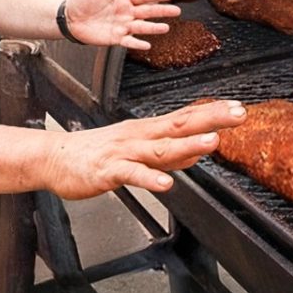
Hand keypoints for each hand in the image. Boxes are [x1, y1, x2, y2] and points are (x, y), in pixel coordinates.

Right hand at [41, 99, 246, 198]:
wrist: (54, 157)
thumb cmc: (95, 153)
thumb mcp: (136, 150)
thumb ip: (168, 152)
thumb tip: (198, 149)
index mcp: (146, 130)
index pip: (184, 117)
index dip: (212, 113)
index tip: (238, 108)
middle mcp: (138, 136)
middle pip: (179, 125)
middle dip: (210, 120)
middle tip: (238, 114)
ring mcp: (123, 152)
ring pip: (159, 149)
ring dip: (186, 144)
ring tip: (211, 142)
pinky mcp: (108, 171)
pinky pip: (131, 175)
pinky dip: (148, 179)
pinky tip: (165, 184)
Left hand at [64, 0, 180, 48]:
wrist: (70, 17)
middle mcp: (125, 12)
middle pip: (147, 11)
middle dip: (161, 11)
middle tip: (177, 11)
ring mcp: (121, 25)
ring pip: (141, 27)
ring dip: (153, 28)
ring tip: (166, 28)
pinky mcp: (115, 38)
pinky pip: (128, 41)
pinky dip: (137, 43)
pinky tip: (147, 45)